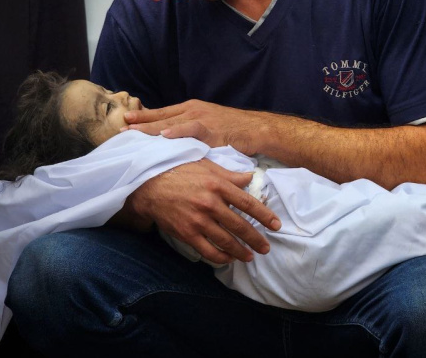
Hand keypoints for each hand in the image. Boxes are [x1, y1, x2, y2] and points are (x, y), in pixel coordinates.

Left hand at [122, 100, 268, 155]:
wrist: (256, 129)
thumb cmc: (233, 131)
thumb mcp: (207, 126)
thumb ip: (190, 131)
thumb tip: (172, 142)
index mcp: (191, 109)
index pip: (162, 113)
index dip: (144, 117)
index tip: (126, 121)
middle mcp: (193, 111)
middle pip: (162, 117)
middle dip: (141, 123)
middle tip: (121, 128)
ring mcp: (202, 119)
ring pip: (171, 123)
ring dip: (152, 128)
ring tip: (134, 133)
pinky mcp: (212, 130)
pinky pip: (191, 130)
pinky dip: (177, 133)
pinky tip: (164, 136)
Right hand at [127, 159, 281, 263]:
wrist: (149, 184)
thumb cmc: (179, 171)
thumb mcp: (206, 166)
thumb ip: (230, 175)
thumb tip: (250, 177)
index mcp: (218, 185)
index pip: (248, 203)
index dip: (265, 216)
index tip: (276, 225)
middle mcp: (210, 203)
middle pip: (240, 226)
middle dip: (256, 239)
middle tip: (266, 248)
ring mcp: (198, 220)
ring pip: (226, 241)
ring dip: (241, 251)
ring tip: (250, 256)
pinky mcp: (187, 233)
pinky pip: (208, 250)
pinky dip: (220, 257)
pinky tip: (228, 259)